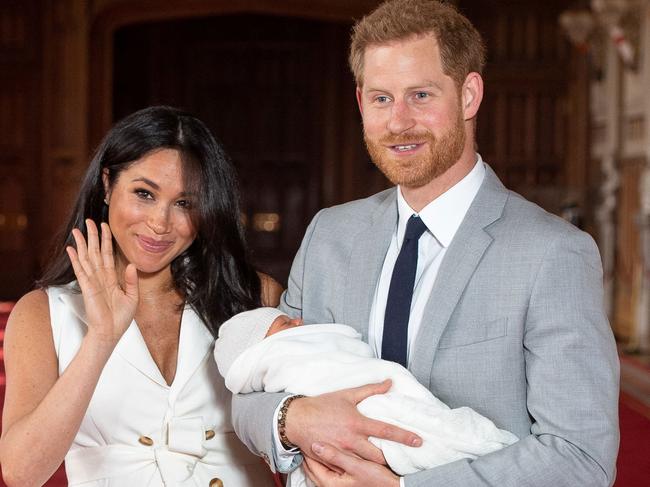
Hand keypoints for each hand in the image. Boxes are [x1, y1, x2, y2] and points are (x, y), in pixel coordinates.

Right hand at [66, 219, 137, 345]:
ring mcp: (92, 282)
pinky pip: (81, 270)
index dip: (107, 240)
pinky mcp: (87, 288)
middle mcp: (100, 277)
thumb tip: (131, 264)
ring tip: (77, 230)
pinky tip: (71, 249)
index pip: (108, 255)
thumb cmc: (120, 318)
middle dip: (93, 236)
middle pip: (96, 252)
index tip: (105, 227)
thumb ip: (131, 281)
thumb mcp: (132, 297)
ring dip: (82, 244)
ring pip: (87, 258)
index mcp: (111, 278)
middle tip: (89, 221)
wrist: (111, 332)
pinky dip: (76, 259)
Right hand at [285, 380, 420, 464]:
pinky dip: (358, 471)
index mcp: (357, 422)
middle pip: (378, 456)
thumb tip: (389, 382)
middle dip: (391, 461)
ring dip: (377, 468)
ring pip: (365, 466)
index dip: (403, 436)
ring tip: (389, 468)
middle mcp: (351, 439)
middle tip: (403, 462)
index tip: (418, 441)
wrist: (297, 418)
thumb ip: (370, 390)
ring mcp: (342, 452)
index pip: (386, 430)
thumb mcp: (347, 395)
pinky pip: (349, 469)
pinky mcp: (333, 460)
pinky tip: (366, 472)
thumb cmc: (322, 405)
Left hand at [303, 442, 399, 486]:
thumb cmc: (376, 479)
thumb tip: (316, 445)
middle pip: (313, 468)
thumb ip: (335, 456)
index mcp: (329, 483)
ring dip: (319, 457)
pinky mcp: (344, 483)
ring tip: (316, 440)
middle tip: (307, 436)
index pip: (311, 465)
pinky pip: (329, 470)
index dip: (308, 449)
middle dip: (311, 454)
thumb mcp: (356, 466)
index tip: (306, 435)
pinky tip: (331, 451)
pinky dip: (327, 461)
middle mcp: (331, 486)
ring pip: (321, 468)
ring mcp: (337, 485)